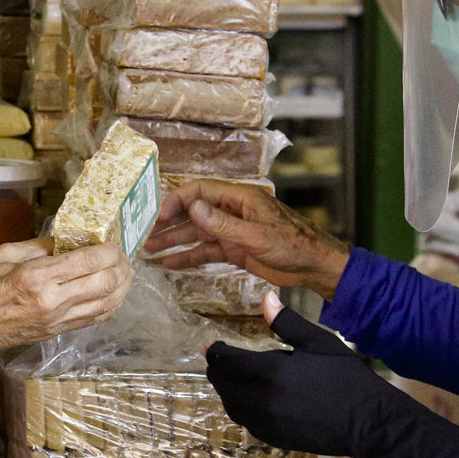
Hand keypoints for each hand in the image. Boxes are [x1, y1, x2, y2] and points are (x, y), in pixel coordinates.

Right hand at [0, 238, 133, 379]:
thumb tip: (69, 239)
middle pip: (106, 284)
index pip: (88, 261)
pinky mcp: (55, 333)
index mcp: (36, 277)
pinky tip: (112, 293)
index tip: (113, 241)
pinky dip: (109, 304)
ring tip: (125, 272)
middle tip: (123, 255)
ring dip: (122, 287)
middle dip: (122, 267)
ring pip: (106, 305)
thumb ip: (41, 246)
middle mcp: (51, 302)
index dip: (109, 250)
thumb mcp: (4, 254)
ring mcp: (56, 321)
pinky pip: (93, 319)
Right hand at [145, 179, 350, 299]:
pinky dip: (189, 257)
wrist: (314, 265)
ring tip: (150, 252)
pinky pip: (206, 251)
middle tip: (145, 236)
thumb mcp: (255, 234)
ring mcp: (232, 231)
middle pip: (193, 213)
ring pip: (196, 234)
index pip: (199, 192)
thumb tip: (193, 207)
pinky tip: (171, 264)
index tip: (157, 218)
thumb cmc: (293, 243)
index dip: (176, 202)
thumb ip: (222, 223)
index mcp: (238, 198)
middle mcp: (231, 211)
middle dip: (168, 224)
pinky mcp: (235, 249)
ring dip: (174, 242)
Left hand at [203, 295, 396, 457]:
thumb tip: (266, 297)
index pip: (227, 360)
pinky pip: (246, 422)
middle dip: (217, 370)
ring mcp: (266, 422)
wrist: (367, 421)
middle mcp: (261, 398)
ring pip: (231, 405)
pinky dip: (241, 408)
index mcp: (270, 370)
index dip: (215, 351)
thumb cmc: (346, 377)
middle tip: (218, 360)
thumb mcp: (318, 342)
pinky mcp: (273, 438)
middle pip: (222, 384)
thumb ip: (287, 322)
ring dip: (226, 390)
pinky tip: (250, 399)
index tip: (210, 345)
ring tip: (231, 378)